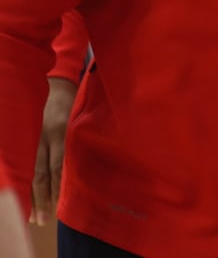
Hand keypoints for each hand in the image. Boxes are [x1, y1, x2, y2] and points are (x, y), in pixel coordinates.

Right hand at [30, 77, 75, 224]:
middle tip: (44, 220)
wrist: (59, 85)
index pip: (60, 164)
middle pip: (43, 174)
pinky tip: (32, 198)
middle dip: (43, 198)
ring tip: (35, 217)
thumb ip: (88, 138)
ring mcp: (37, 141)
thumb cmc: (79, 102)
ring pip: (34, 173)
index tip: (62, 204)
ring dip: (35, 196)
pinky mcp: (33, 141)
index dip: (61, 185)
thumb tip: (98, 163)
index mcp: (63, 132)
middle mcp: (47, 139)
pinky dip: (33, 183)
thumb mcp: (85, 118)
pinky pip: (32, 166)